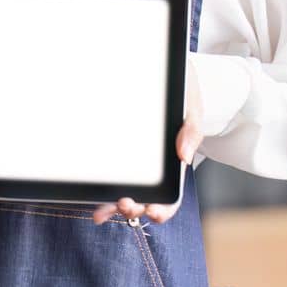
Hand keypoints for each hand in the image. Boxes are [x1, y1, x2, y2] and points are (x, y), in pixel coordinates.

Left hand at [92, 77, 202, 225]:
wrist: (167, 75)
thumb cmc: (182, 97)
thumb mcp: (192, 110)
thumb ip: (192, 132)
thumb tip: (184, 156)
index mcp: (174, 165)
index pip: (171, 197)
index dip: (163, 209)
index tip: (153, 211)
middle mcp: (155, 171)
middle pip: (146, 201)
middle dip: (135, 209)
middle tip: (125, 204)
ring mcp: (135, 166)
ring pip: (126, 195)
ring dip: (115, 207)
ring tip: (103, 210)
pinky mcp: (119, 155)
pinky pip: (111, 179)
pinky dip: (102, 193)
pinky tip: (95, 201)